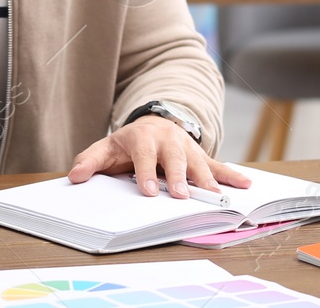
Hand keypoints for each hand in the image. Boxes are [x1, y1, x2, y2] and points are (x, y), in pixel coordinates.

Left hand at [68, 116, 253, 198]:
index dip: (146, 172)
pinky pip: (218, 165)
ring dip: (207, 179)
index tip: (149, 191)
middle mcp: (168, 140)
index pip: (145, 155)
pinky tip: (244, 185)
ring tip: (214, 196)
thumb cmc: (129, 142)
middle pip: (175, 158)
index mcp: (143, 138)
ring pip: (199, 162)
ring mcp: (187, 147)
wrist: (153, 124)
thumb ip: (90, 160)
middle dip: (179, 176)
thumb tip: (75, 175)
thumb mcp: (106, 148)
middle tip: (181, 195)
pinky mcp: (201, 156)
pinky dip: (231, 175)